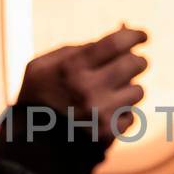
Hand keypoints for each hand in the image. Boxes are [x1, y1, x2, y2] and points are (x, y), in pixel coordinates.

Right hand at [16, 26, 147, 140]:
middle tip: (131, 62)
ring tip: (111, 93)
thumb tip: (120, 30)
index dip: (135, 35)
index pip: (117, 43)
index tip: (143, 36)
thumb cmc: (38, 96)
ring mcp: (101, 113)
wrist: (31, 143)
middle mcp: (89, 89)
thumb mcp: (44, 65)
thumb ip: (78, 47)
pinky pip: (132, 116)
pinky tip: (106, 114)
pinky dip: (123, 114)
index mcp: (72, 67)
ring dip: (129, 89)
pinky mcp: (109, 133)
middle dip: (136, 61)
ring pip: (138, 91)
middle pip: (135, 64)